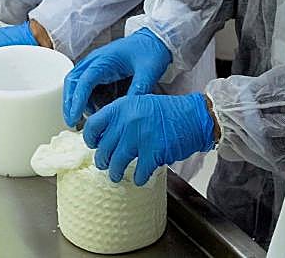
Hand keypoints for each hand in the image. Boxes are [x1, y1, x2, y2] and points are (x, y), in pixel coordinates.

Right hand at [63, 28, 171, 127]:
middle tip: (71, 122)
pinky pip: (86, 84)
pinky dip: (86, 98)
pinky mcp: (99, 69)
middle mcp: (96, 60)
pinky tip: (95, 110)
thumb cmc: (150, 51)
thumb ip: (139, 89)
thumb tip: (129, 110)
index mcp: (106, 59)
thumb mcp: (148, 71)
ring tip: (85, 120)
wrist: (154, 39)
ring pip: (76, 82)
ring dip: (76, 100)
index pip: (85, 80)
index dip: (78, 100)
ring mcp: (96, 64)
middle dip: (70, 102)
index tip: (75, 117)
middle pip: (73, 81)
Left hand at [84, 92, 215, 184]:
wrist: (194, 116)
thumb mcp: (139, 105)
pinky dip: (138, 178)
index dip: (90, 139)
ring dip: (115, 173)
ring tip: (116, 176)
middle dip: (103, 161)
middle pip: (103, 148)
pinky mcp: (153, 152)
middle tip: (106, 164)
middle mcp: (127, 120)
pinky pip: (138, 173)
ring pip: (116, 164)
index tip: (94, 145)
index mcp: (122, 106)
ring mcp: (140, 136)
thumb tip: (104, 136)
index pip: (93, 124)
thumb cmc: (168, 111)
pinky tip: (140, 177)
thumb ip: (121, 117)